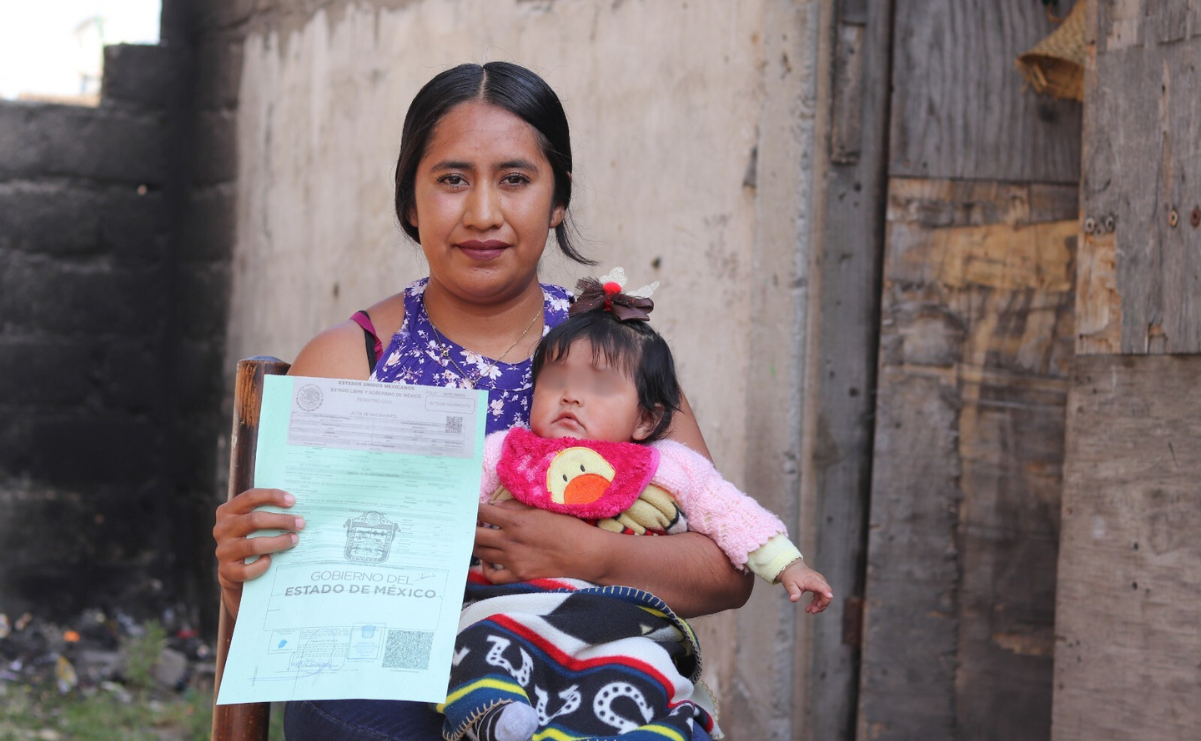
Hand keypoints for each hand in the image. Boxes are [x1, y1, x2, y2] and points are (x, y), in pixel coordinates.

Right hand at [213, 488, 305, 616]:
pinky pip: (247, 569)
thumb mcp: (252, 524)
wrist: (235, 572)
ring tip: (294, 540)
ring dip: (278, 542)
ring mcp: (223, 550)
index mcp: (227, 511)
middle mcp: (222, 529)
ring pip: (254, 545)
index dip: (272, 496)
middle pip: (254, 520)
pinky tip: (271, 561)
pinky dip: (262, 565)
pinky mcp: (227, 571)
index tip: (293, 501)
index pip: (250, 497)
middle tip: (300, 523)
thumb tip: (297, 509)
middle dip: (281, 521)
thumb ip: (266, 513)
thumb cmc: (250, 539)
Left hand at [473, 499, 598, 584]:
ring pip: (481, 553)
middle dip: (469, 527)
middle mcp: (510, 541)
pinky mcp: (519, 575)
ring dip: (476, 544)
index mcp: (515, 521)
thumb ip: (516, 507)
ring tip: (480, 539)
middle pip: (475, 534)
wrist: (585, 553)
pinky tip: (489, 561)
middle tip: (470, 523)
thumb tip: (495, 507)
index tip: (470, 507)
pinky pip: (492, 576)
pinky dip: (486, 568)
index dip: (473, 508)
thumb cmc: (568, 527)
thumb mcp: (542, 509)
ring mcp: (512, 560)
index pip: (482, 511)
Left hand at [779, 560, 832, 614]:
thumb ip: (793, 592)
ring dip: (820, 605)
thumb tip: (793, 599)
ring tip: (810, 610)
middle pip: (826, 593)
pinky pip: (822, 596)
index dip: (826, 592)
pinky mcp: (819, 586)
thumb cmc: (791, 576)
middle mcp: (819, 580)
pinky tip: (811, 607)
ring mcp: (820, 583)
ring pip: (825, 596)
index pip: (822, 586)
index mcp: (811, 580)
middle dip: (822, 604)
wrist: (792, 569)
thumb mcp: (790, 585)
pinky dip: (818, 603)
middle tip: (813, 611)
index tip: (829, 597)